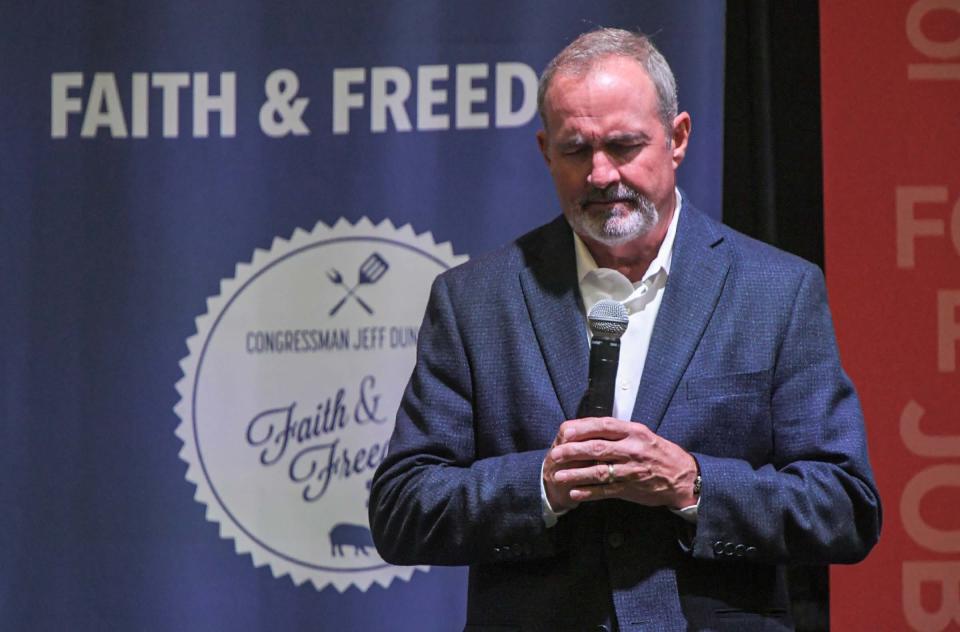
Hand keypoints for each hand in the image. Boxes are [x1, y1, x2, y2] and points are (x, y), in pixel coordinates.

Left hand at [543, 417, 698, 508]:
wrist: (683, 478)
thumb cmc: (659, 453)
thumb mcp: (642, 435)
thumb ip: (619, 431)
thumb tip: (590, 427)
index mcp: (634, 432)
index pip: (603, 426)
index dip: (582, 429)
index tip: (564, 432)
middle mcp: (632, 450)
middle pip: (597, 448)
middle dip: (573, 451)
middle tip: (555, 454)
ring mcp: (631, 471)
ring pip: (598, 471)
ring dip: (576, 474)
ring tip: (558, 475)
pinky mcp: (631, 489)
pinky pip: (606, 491)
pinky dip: (589, 492)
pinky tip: (575, 492)